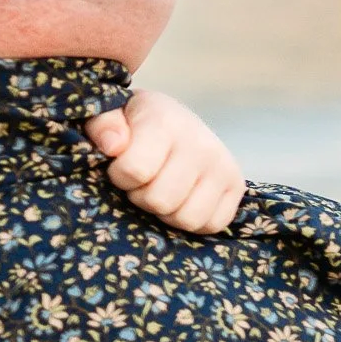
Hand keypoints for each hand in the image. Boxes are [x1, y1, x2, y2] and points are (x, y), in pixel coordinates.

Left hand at [84, 89, 245, 235]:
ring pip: (186, 218)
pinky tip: (181, 200)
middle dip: (141, 196)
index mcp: (166, 122)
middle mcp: (201, 143)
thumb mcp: (110, 116)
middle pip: (160, 201)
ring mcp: (223, 166)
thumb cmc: (134, 125)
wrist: (172, 121)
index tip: (120, 165)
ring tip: (161, 189)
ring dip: (165, 212)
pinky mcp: (237, 185)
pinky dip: (191, 220)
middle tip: (142, 180)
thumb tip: (113, 146)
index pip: (135, 170)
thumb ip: (103, 127)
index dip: (119, 176)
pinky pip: (211, 225)